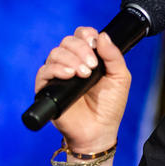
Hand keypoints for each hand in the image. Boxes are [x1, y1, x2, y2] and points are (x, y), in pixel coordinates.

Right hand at [35, 27, 131, 151]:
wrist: (99, 130)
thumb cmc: (110, 106)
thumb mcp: (120, 78)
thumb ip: (114, 56)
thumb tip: (103, 35)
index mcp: (87, 57)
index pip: (81, 35)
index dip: (86, 35)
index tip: (95, 44)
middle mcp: (71, 62)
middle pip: (67, 41)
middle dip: (81, 49)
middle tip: (92, 66)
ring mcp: (58, 74)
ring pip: (56, 53)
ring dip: (71, 59)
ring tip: (84, 74)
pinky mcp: (47, 88)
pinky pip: (44, 70)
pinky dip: (57, 69)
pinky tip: (69, 75)